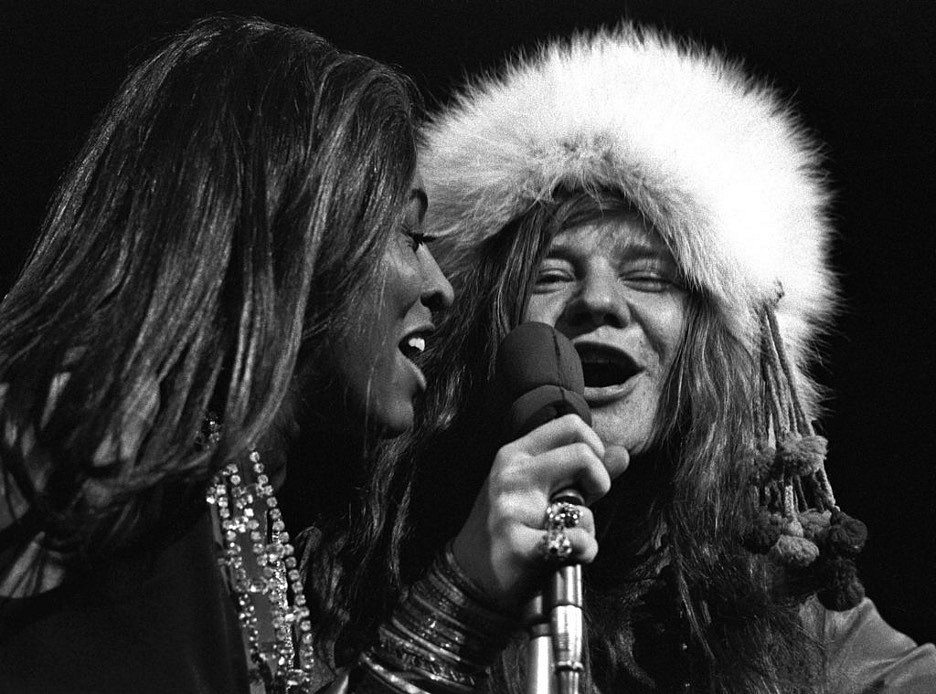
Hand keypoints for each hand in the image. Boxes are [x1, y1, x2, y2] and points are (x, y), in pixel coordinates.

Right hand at [451, 414, 624, 611]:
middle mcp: (511, 474)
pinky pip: (576, 541)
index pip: (570, 424)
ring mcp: (512, 509)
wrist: (470, 578)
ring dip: (588, 528)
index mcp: (515, 454)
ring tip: (565, 536)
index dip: (592, 447)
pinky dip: (584, 552)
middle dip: (600, 482)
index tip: (585, 475)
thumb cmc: (511, 529)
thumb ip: (580, 469)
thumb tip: (622, 453)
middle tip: (582, 504)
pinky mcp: (518, 546)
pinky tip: (568, 556)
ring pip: (583, 506)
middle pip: (584, 454)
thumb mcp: (539, 488)